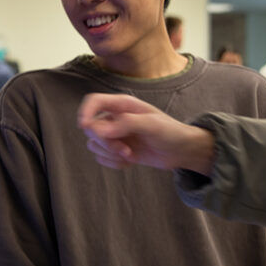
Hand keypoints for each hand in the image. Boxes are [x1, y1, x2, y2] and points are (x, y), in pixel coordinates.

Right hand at [77, 93, 215, 174]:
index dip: (85, 112)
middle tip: (125, 150)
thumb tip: (99, 129)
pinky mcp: (116, 150)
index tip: (84, 127)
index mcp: (122, 105)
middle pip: (91, 128)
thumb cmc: (170, 132)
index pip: (94, 102)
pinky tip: (130, 161)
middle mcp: (115, 118)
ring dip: (110, 154)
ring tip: (130, 156)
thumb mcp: (152, 125)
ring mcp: (115, 134)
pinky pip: (101, 157)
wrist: (181, 151)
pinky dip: (113, 163)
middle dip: (105, 143)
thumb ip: (126, 124)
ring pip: (94, 145)